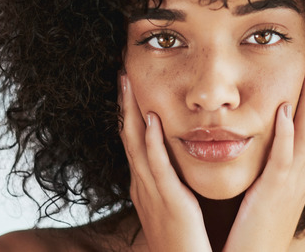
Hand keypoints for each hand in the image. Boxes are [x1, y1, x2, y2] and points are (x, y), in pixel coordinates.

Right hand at [119, 74, 212, 251]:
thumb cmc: (183, 242)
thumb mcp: (174, 205)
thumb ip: (173, 181)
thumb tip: (177, 158)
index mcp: (144, 184)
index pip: (132, 139)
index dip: (128, 110)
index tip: (128, 83)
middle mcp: (142, 185)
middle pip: (126, 135)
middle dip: (122, 103)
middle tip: (121, 71)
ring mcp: (151, 193)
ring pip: (135, 145)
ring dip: (130, 112)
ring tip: (127, 83)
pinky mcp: (168, 202)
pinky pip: (156, 167)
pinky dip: (151, 142)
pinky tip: (149, 120)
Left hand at [223, 59, 304, 251]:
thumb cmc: (255, 228)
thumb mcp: (268, 189)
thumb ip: (271, 162)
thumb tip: (266, 132)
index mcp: (299, 169)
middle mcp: (302, 172)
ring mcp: (292, 182)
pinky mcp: (275, 194)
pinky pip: (283, 160)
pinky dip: (286, 135)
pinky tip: (284, 112)